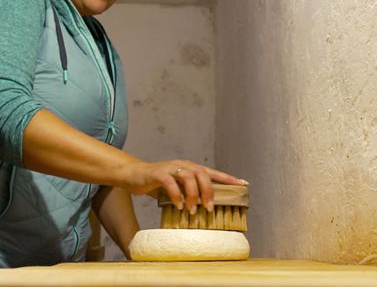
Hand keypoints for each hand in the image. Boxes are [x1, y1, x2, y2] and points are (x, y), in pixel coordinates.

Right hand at [121, 160, 247, 213]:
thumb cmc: (156, 184)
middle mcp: (183, 165)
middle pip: (203, 174)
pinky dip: (177, 196)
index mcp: (190, 168)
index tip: (243, 184)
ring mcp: (170, 168)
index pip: (212, 172)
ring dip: (193, 195)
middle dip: (209, 191)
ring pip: (189, 177)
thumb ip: (188, 194)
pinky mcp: (158, 173)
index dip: (228, 178)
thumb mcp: (176, 188)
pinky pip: (171, 183)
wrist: (133, 175)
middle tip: (209, 208)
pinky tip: (178, 206)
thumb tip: (203, 209)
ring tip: (193, 210)